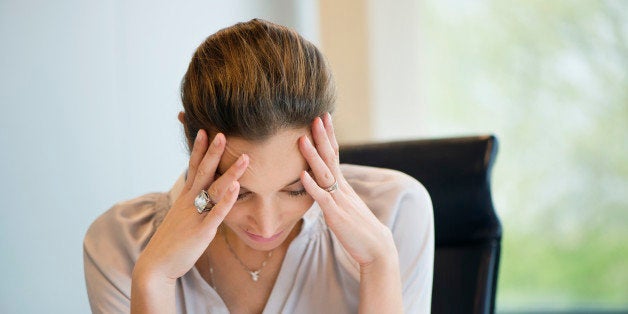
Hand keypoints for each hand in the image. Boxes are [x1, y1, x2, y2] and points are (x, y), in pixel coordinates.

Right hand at [133, 129, 248, 282]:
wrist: (156, 265)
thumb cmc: (172, 241)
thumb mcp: (183, 217)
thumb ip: (194, 205)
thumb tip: (205, 195)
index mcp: (185, 198)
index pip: (193, 168)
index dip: (199, 149)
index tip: (204, 130)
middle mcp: (189, 203)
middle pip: (203, 172)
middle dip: (213, 152)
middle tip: (222, 133)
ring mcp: (196, 216)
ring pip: (214, 189)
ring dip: (230, 173)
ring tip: (245, 158)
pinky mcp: (202, 231)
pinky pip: (216, 213)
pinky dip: (226, 200)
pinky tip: (236, 188)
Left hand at [298, 113, 397, 266]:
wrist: (377, 249)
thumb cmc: (359, 229)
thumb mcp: (345, 207)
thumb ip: (334, 194)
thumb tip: (323, 185)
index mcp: (343, 186)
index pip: (335, 155)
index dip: (329, 136)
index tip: (323, 117)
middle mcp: (341, 189)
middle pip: (330, 158)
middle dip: (322, 137)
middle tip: (316, 116)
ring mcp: (339, 201)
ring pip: (324, 174)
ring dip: (313, 156)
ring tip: (302, 139)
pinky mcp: (336, 216)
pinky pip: (322, 199)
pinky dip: (312, 186)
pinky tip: (302, 175)